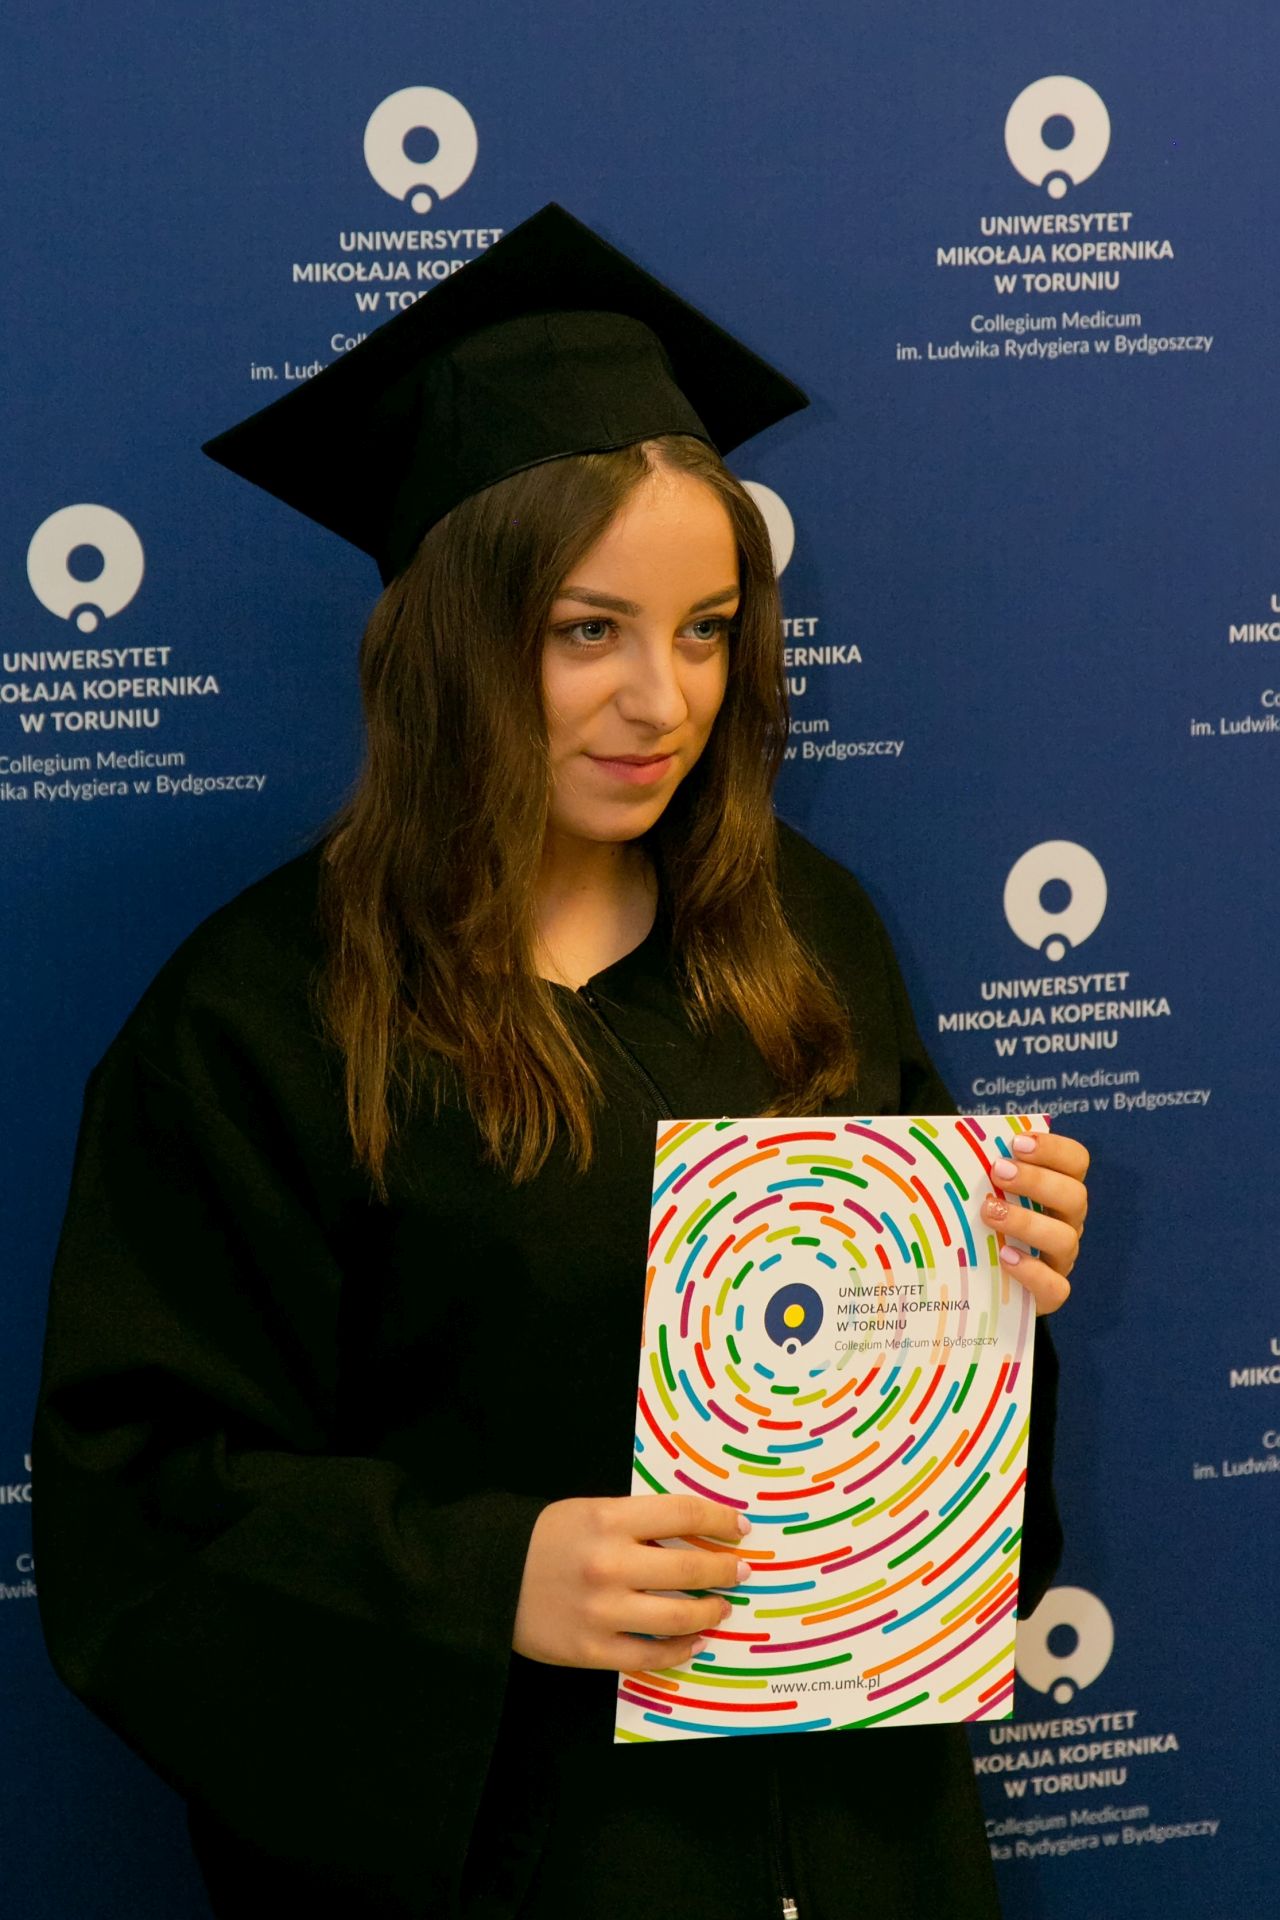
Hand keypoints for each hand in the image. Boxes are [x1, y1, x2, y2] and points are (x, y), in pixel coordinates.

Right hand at [512, 1493, 749, 1672]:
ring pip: (677, 1617)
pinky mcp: (591, 1650)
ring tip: (721, 1608)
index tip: (739, 1527)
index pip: (684, 1515)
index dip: (720, 1521)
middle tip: (742, 1571)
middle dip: (725, 1570)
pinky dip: (680, 1650)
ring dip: (709, 1612)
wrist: (487, 1579)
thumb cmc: (543, 1539)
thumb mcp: (589, 1512)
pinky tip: (693, 1642)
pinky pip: (650, 1656)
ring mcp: (602, 1612)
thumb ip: (636, 1522)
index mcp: (609, 1519)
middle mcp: (610, 1564)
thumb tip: (692, 1536)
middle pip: (689, 1569)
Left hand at [980, 1128, 1088, 1315]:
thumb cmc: (979, 1225)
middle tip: (998, 1171)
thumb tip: (951, 1143)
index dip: (1054, 1148)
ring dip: (1026, 1221)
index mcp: (1056, 1191)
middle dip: (1037, 1180)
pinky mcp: (1049, 1295)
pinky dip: (1032, 1271)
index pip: (1076, 1162)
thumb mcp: (979, 1194)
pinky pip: (1056, 1287)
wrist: (976, 1285)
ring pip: (1064, 1238)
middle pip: (1075, 1196)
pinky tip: (1004, 1256)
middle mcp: (1066, 1222)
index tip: (1017, 1142)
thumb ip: (977, 1171)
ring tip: (989, 1212)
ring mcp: (1060, 1260)